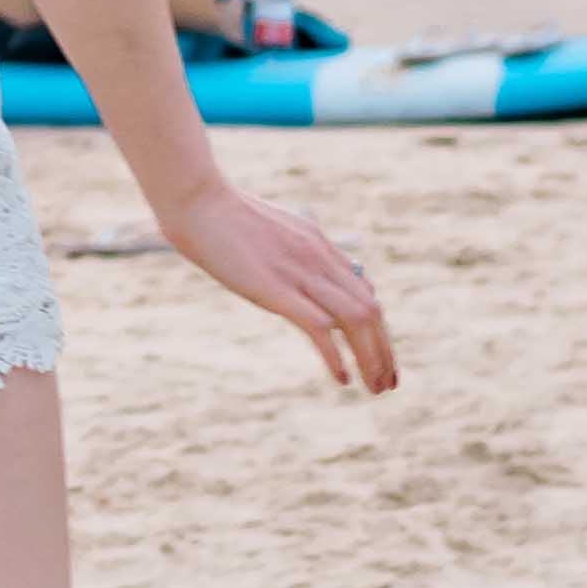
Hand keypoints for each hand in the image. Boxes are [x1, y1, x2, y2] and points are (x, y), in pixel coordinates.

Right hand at [156, 175, 397, 393]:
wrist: (198, 199)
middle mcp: (320, 259)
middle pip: (371, 311)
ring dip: (371, 358)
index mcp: (319, 245)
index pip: (365, 293)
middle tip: (387, 384)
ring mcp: (300, 273)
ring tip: (374, 388)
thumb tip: (303, 275)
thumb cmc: (222, 214)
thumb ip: (293, 252)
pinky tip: (342, 378)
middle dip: (385, 351)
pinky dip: (336, 356)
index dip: (379, 330)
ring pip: (355, 320)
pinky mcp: (276, 289)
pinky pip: (319, 326)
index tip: (380, 356)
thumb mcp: (271, 231)